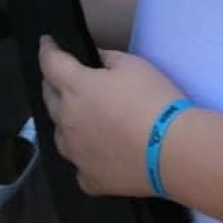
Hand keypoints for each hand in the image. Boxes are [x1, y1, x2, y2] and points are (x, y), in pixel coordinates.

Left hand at [39, 38, 185, 197]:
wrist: (175, 152)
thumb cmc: (155, 102)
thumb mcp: (134, 65)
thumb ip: (107, 57)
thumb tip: (94, 60)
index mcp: (76, 88)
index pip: (50, 63)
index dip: (47, 50)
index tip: (47, 43)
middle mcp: (67, 120)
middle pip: (49, 98)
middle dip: (54, 84)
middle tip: (65, 78)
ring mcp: (75, 153)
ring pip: (61, 134)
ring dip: (67, 122)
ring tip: (85, 119)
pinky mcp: (89, 179)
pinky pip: (79, 164)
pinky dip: (86, 156)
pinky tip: (101, 153)